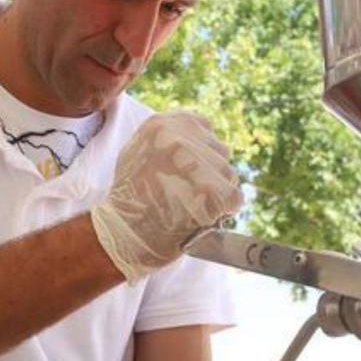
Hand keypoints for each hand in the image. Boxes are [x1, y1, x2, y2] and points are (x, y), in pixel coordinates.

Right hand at [91, 111, 241, 282]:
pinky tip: (204, 217)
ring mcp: (196, 164)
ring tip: (191, 207)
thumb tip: (202, 136)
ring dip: (217, 193)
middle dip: (211, 174)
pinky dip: (225, 211)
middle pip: (219, 151)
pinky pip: (234, 197)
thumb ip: (167, 139)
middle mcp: (179, 138)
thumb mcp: (138, 153)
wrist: (125, 235)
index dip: (201, 152)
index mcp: (161, 125)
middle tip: (188, 195)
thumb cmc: (130, 199)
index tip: (190, 171)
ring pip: (228, 174)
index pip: (203, 127)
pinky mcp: (212, 191)